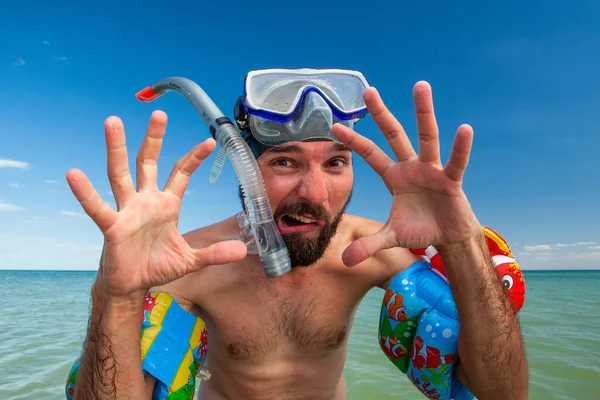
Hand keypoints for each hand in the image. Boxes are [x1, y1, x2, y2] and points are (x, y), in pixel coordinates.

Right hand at [66, 111, 246, 296]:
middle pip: (148, 162)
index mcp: (166, 205)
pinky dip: (86, 193)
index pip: (180, 174)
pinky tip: (74, 174)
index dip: (194, 158)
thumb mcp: (190, 260)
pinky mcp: (112, 227)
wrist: (132, 287)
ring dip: (117, 148)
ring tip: (113, 122)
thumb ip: (214, 252)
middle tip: (159, 113)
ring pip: (120, 174)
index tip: (210, 141)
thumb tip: (242, 250)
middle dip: (154, 138)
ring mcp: (128, 211)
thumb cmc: (157, 267)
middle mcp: (146, 201)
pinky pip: (98, 208)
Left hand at [332, 81, 481, 266]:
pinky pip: (456, 162)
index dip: (354, 142)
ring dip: (423, 112)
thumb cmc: (420, 229)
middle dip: (381, 114)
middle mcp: (411, 167)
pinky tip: (464, 129)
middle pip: (394, 135)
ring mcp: (432, 170)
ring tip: (420, 85)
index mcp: (394, 177)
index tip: (335, 126)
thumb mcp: (391, 238)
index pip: (370, 155)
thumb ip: (368, 245)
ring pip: (426, 137)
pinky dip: (460, 148)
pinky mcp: (451, 180)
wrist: (449, 236)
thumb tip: (343, 261)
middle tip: (368, 90)